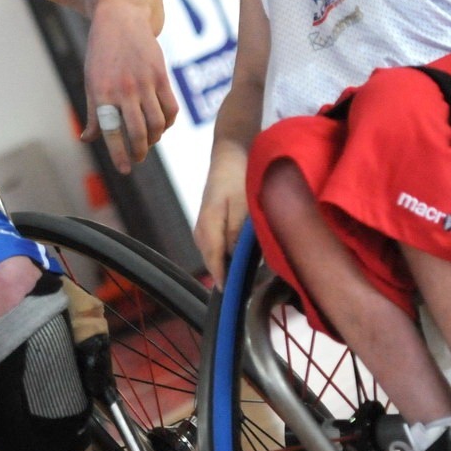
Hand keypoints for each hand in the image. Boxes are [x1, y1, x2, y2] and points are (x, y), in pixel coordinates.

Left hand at [77, 0, 179, 173]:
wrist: (121, 16)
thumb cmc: (102, 52)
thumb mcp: (90, 80)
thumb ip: (93, 112)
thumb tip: (87, 139)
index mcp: (102, 92)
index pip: (111, 131)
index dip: (118, 153)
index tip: (124, 170)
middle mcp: (124, 89)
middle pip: (138, 132)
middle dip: (138, 151)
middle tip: (136, 159)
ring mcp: (145, 82)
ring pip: (157, 123)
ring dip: (154, 139)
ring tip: (147, 143)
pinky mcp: (161, 75)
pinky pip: (170, 108)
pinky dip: (168, 122)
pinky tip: (161, 126)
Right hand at [194, 147, 248, 281]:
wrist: (230, 154)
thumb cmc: (239, 176)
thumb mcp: (242, 204)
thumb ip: (236, 233)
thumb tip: (235, 258)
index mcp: (208, 226)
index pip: (213, 261)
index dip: (224, 280)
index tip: (235, 296)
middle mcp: (201, 230)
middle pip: (213, 261)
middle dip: (228, 275)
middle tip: (250, 290)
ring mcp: (204, 227)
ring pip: (216, 255)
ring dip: (229, 265)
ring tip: (249, 275)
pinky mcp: (210, 224)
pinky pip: (218, 246)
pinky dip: (229, 254)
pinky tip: (244, 255)